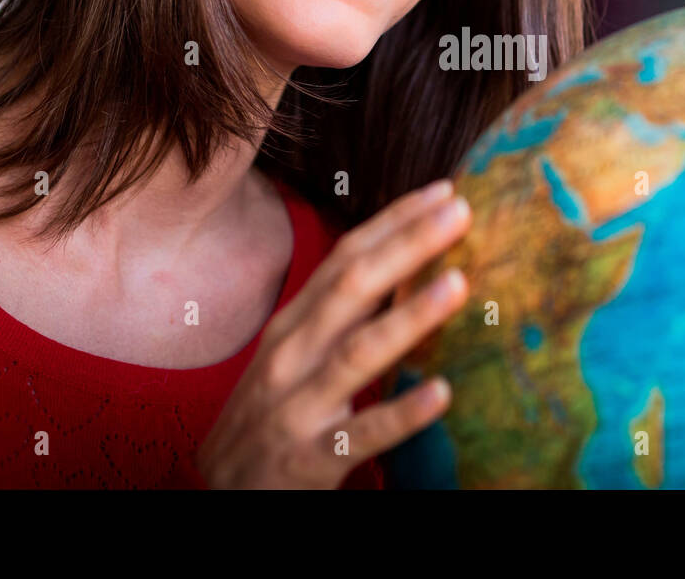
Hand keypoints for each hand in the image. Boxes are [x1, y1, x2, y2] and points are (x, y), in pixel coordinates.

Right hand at [195, 178, 470, 487]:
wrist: (223, 493)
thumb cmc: (273, 412)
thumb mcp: (296, 353)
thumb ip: (341, 312)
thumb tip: (404, 261)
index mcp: (293, 324)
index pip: (346, 258)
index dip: (394, 222)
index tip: (444, 191)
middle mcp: (292, 355)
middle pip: (353, 288)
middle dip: (408, 246)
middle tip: (461, 212)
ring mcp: (299, 406)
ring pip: (358, 353)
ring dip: (409, 316)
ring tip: (458, 285)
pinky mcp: (311, 458)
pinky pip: (362, 434)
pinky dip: (401, 413)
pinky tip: (442, 394)